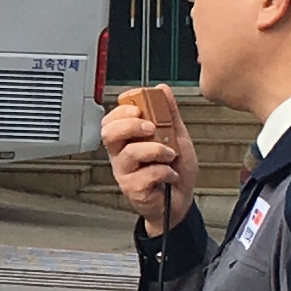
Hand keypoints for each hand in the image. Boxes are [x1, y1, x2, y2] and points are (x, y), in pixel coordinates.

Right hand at [102, 86, 194, 235]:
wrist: (181, 201)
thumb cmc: (174, 171)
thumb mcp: (177, 137)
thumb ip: (169, 114)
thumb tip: (163, 89)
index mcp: (127, 140)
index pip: (111, 120)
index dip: (121, 111)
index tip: (139, 108)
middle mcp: (121, 155)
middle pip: (109, 133)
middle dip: (130, 125)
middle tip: (151, 127)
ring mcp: (125, 172)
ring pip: (130, 153)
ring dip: (155, 150)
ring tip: (171, 154)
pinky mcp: (133, 189)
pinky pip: (146, 174)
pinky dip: (165, 172)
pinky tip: (171, 175)